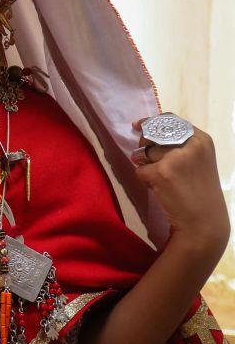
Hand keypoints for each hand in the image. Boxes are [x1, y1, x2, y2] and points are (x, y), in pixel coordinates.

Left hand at [133, 119, 228, 258]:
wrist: (203, 223)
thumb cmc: (199, 192)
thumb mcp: (197, 161)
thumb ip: (178, 145)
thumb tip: (142, 128)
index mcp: (202, 140)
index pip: (170, 120)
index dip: (151, 122)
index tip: (139, 125)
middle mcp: (191, 145)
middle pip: (153, 134)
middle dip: (145, 146)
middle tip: (154, 162)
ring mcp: (176, 158)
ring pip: (144, 152)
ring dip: (145, 165)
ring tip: (163, 180)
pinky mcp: (161, 172)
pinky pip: (140, 170)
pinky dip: (144, 180)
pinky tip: (160, 189)